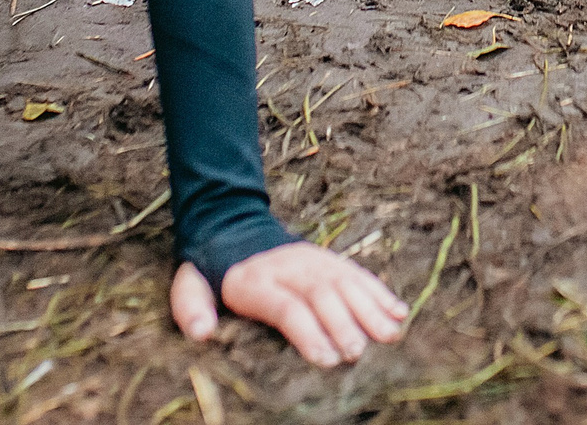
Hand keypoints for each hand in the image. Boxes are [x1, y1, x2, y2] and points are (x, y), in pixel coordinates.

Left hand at [178, 243, 407, 364]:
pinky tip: (398, 312)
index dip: (307, 333)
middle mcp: (289, 267)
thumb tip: (201, 334)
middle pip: (321, 295)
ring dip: (371, 309)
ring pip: (346, 282)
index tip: (325, 360)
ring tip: (390, 335)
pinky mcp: (329, 259)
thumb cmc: (210, 272)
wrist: (232, 225)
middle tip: (358, 353)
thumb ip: (191, 307)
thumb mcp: (188, 285)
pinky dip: (380, 293)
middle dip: (343, 324)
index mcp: (254, 280)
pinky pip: (358, 274)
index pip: (286, 307)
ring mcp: (313, 259)